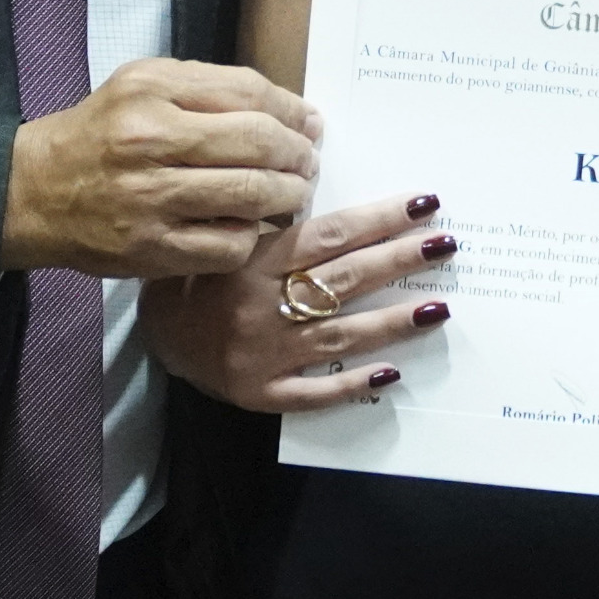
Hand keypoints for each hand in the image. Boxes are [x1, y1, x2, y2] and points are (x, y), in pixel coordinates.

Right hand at [1, 58, 320, 276]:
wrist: (32, 192)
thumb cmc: (98, 134)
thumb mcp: (141, 84)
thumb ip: (208, 86)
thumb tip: (284, 108)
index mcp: (151, 91)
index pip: (248, 94)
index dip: (292, 111)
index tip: (309, 123)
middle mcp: (149, 142)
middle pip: (257, 144)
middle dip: (298, 155)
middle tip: (307, 163)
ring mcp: (150, 200)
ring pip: (250, 195)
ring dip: (287, 196)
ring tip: (293, 194)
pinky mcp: (151, 249)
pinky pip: (228, 246)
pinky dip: (253, 236)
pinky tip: (254, 227)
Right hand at [140, 194, 457, 411]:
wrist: (153, 339)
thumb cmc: (198, 279)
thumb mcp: (228, 241)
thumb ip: (276, 229)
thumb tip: (340, 210)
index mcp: (254, 262)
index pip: (329, 236)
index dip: (379, 219)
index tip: (422, 204)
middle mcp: (261, 306)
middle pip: (343, 280)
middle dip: (398, 260)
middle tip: (444, 245)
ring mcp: (264, 355)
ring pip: (339, 336)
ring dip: (392, 322)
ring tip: (439, 308)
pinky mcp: (261, 394)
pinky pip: (314, 392)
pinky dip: (353, 384)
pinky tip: (392, 374)